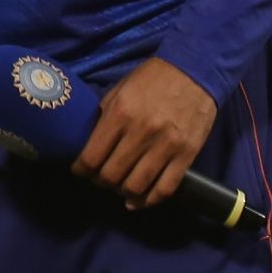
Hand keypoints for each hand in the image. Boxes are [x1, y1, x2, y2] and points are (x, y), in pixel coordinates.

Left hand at [71, 57, 215, 208]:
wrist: (193, 71)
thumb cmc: (150, 79)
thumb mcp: (119, 90)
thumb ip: (105, 117)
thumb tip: (89, 143)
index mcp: (120, 113)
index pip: (92, 156)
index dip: (80, 169)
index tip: (78, 171)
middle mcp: (141, 132)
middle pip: (112, 175)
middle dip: (100, 182)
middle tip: (98, 179)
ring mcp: (166, 146)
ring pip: (137, 186)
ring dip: (122, 193)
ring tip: (118, 188)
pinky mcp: (187, 155)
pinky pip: (165, 188)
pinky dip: (149, 201)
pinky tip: (137, 201)